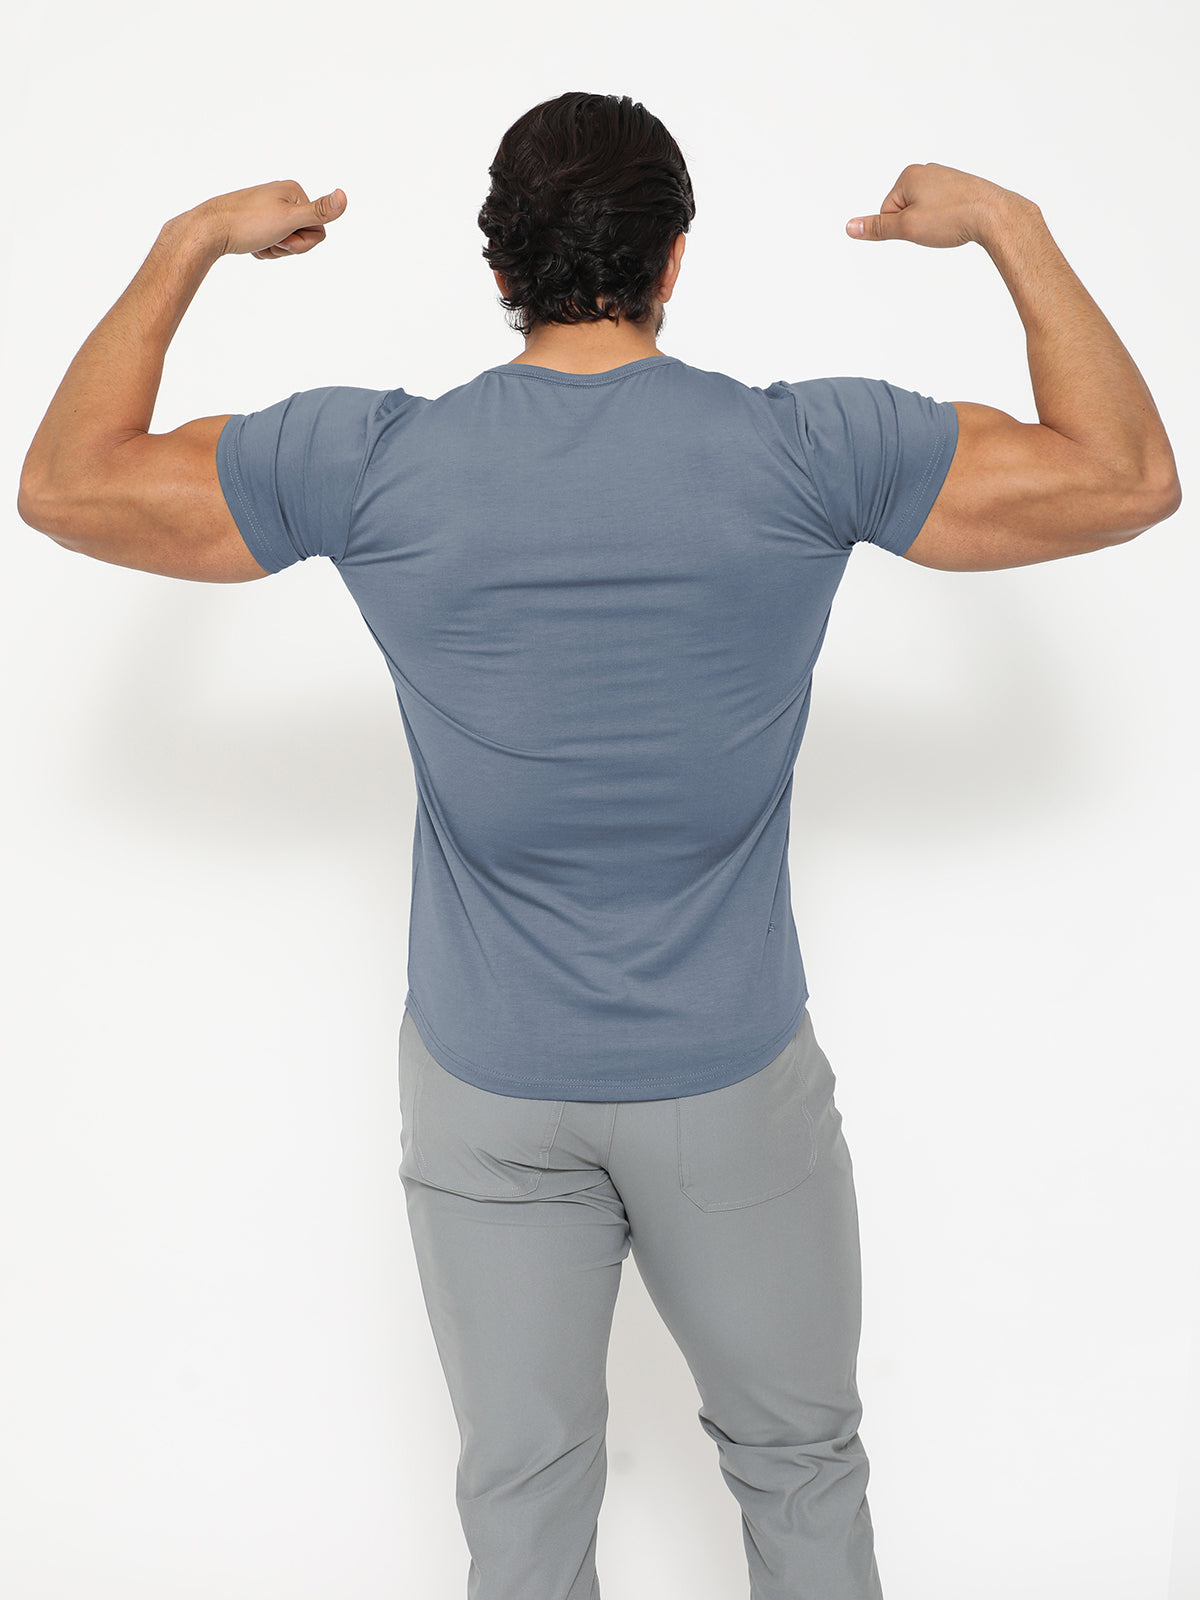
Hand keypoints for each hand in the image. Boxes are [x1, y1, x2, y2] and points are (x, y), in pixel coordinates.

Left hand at [192, 179, 347, 259]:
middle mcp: (282, 196)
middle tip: (269, 239)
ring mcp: (269, 209)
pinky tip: (251, 243)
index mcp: (294, 191)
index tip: (283, 236)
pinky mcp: (257, 221)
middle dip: (288, 246)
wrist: (209, 230)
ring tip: (258, 241)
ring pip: (288, 242)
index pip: (319, 230)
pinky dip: (264, 249)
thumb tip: (343, 196)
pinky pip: (273, 243)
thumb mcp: (289, 219)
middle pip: (304, 237)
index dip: (303, 242)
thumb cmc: (247, 224)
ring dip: (275, 249)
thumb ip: (319, 212)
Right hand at [845, 162, 1031, 247]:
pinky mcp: (960, 188)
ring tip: (950, 224)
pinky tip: (960, 222)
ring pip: (925, 212)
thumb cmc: (952, 217)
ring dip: (933, 224)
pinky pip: (943, 210)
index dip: (900, 228)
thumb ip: (877, 228)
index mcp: (909, 175)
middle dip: (916, 225)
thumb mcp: (907, 227)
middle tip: (937, 227)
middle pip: (905, 210)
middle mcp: (927, 171)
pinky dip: (948, 220)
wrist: (995, 215)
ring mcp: (945, 178)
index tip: (921, 227)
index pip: (887, 211)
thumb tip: (850, 227)